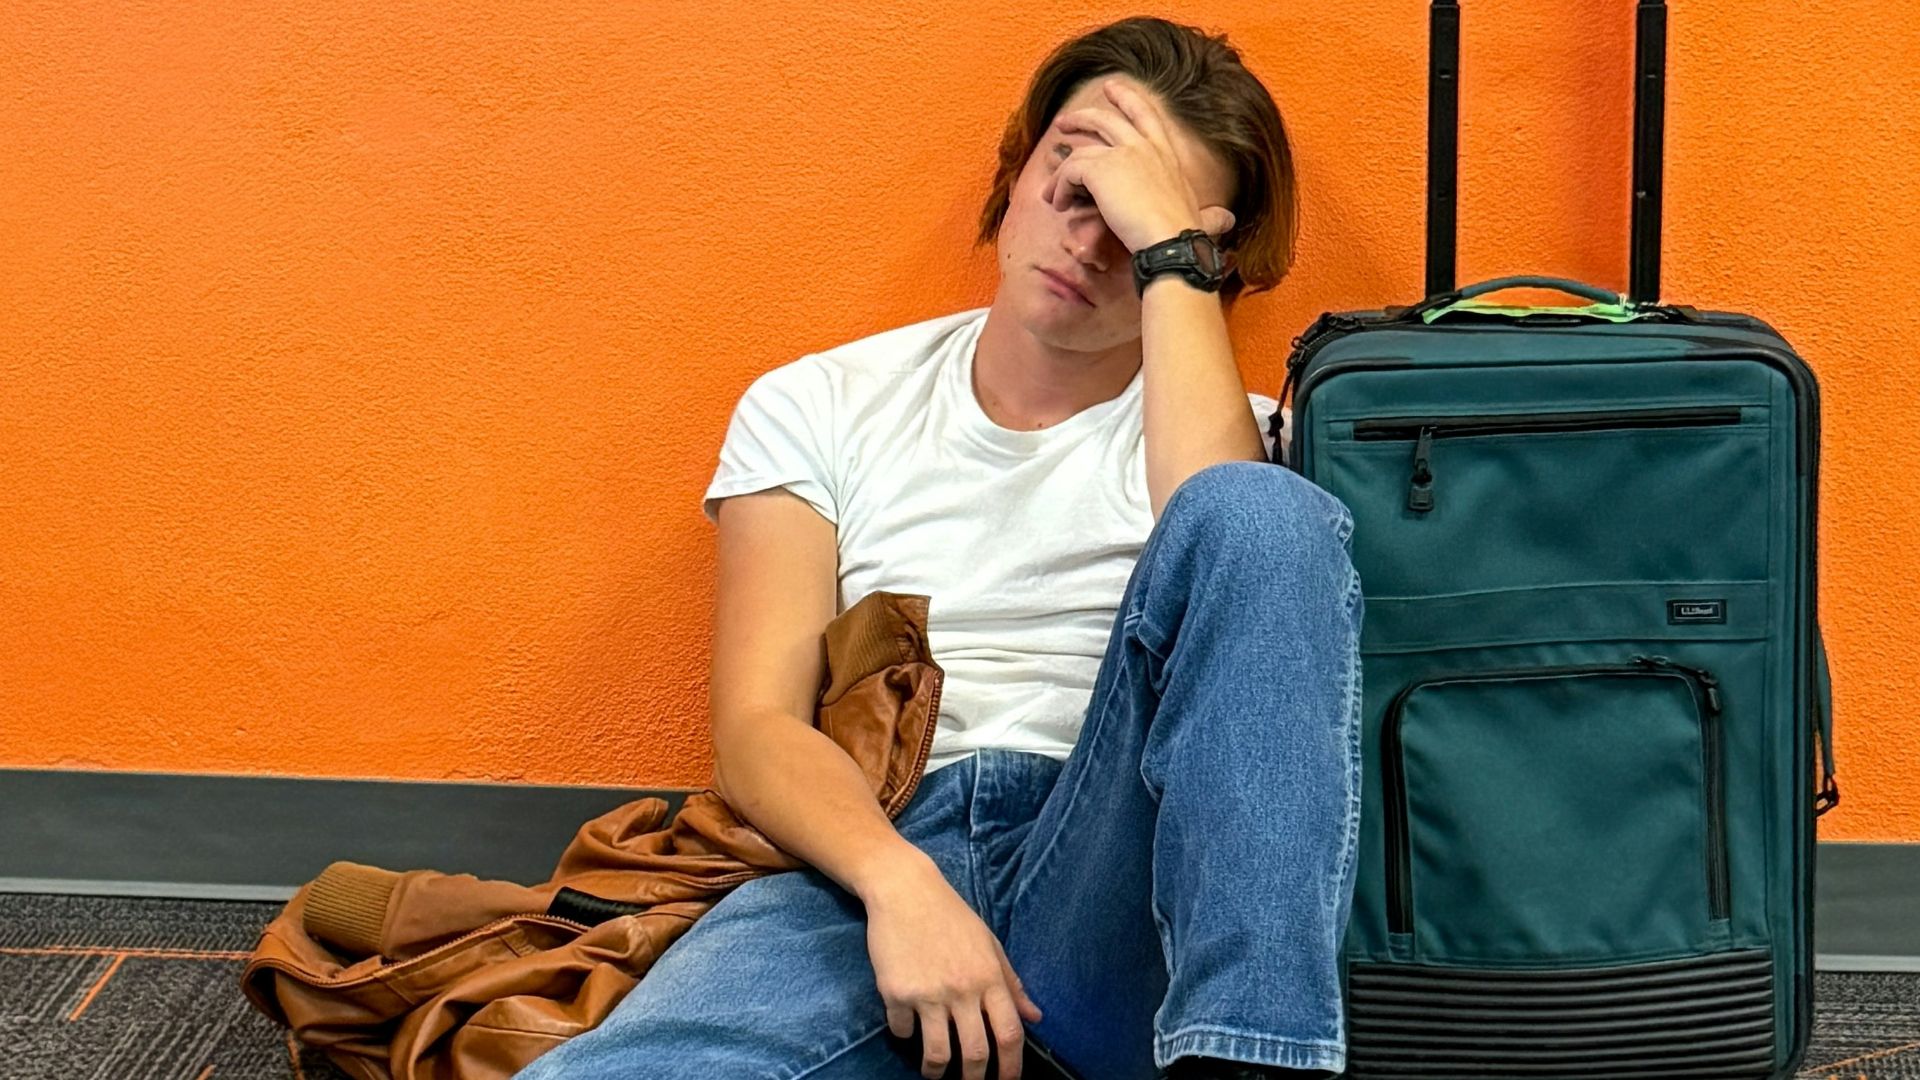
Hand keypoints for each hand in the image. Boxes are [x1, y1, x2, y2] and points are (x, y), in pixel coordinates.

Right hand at [864, 859, 1042, 1078]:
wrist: (904, 889)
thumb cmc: (951, 914)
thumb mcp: (989, 943)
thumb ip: (1011, 982)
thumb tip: (1035, 1016)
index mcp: (989, 977)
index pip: (1009, 1033)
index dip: (1012, 1067)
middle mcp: (962, 989)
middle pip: (975, 1053)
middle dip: (974, 1079)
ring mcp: (928, 993)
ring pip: (937, 1053)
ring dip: (936, 1071)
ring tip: (934, 1072)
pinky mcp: (896, 993)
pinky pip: (902, 1030)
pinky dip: (904, 1034)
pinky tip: (906, 1026)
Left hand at [1038, 78, 1234, 252]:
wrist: (1171, 243)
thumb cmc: (1186, 236)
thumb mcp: (1202, 217)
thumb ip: (1210, 216)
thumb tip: (1227, 221)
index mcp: (1166, 153)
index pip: (1145, 114)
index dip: (1127, 98)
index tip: (1111, 87)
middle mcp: (1144, 147)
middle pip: (1105, 119)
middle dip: (1082, 117)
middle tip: (1064, 122)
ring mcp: (1121, 154)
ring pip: (1079, 152)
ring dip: (1061, 173)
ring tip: (1050, 191)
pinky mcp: (1100, 170)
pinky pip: (1068, 172)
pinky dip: (1059, 188)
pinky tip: (1059, 205)